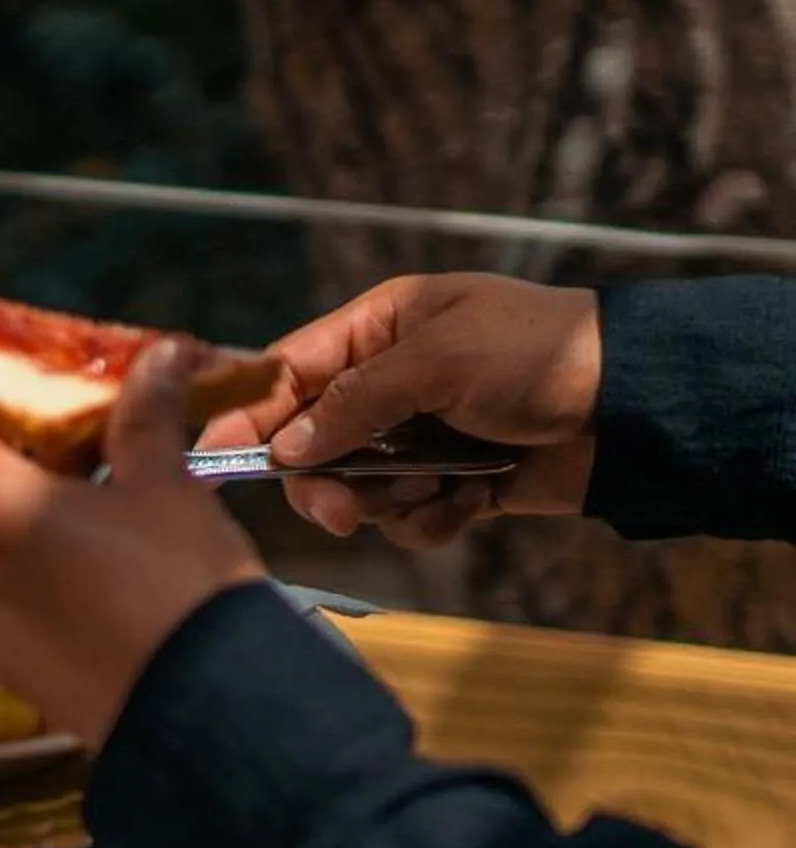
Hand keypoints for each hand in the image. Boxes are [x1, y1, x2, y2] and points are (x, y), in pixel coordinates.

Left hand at [0, 308, 265, 749]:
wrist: (208, 719)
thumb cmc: (183, 596)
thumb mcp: (167, 489)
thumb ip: (145, 420)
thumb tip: (155, 361)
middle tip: (10, 402)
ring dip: (7, 502)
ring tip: (71, 482)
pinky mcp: (1, 661)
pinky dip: (21, 558)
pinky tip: (77, 554)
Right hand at [198, 274, 599, 548]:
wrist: (638, 406)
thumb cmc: (538, 354)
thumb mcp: (436, 361)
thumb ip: (352, 403)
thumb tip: (283, 449)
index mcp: (381, 329)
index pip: (289, 371)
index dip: (248, 414)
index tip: (210, 458)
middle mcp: (393, 381)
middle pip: (312, 441)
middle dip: (322, 480)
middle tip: (336, 512)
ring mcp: (424, 435)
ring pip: (357, 486)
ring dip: (384, 501)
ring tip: (430, 492)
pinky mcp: (457, 482)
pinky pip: (409, 514)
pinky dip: (432, 518)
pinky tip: (471, 501)